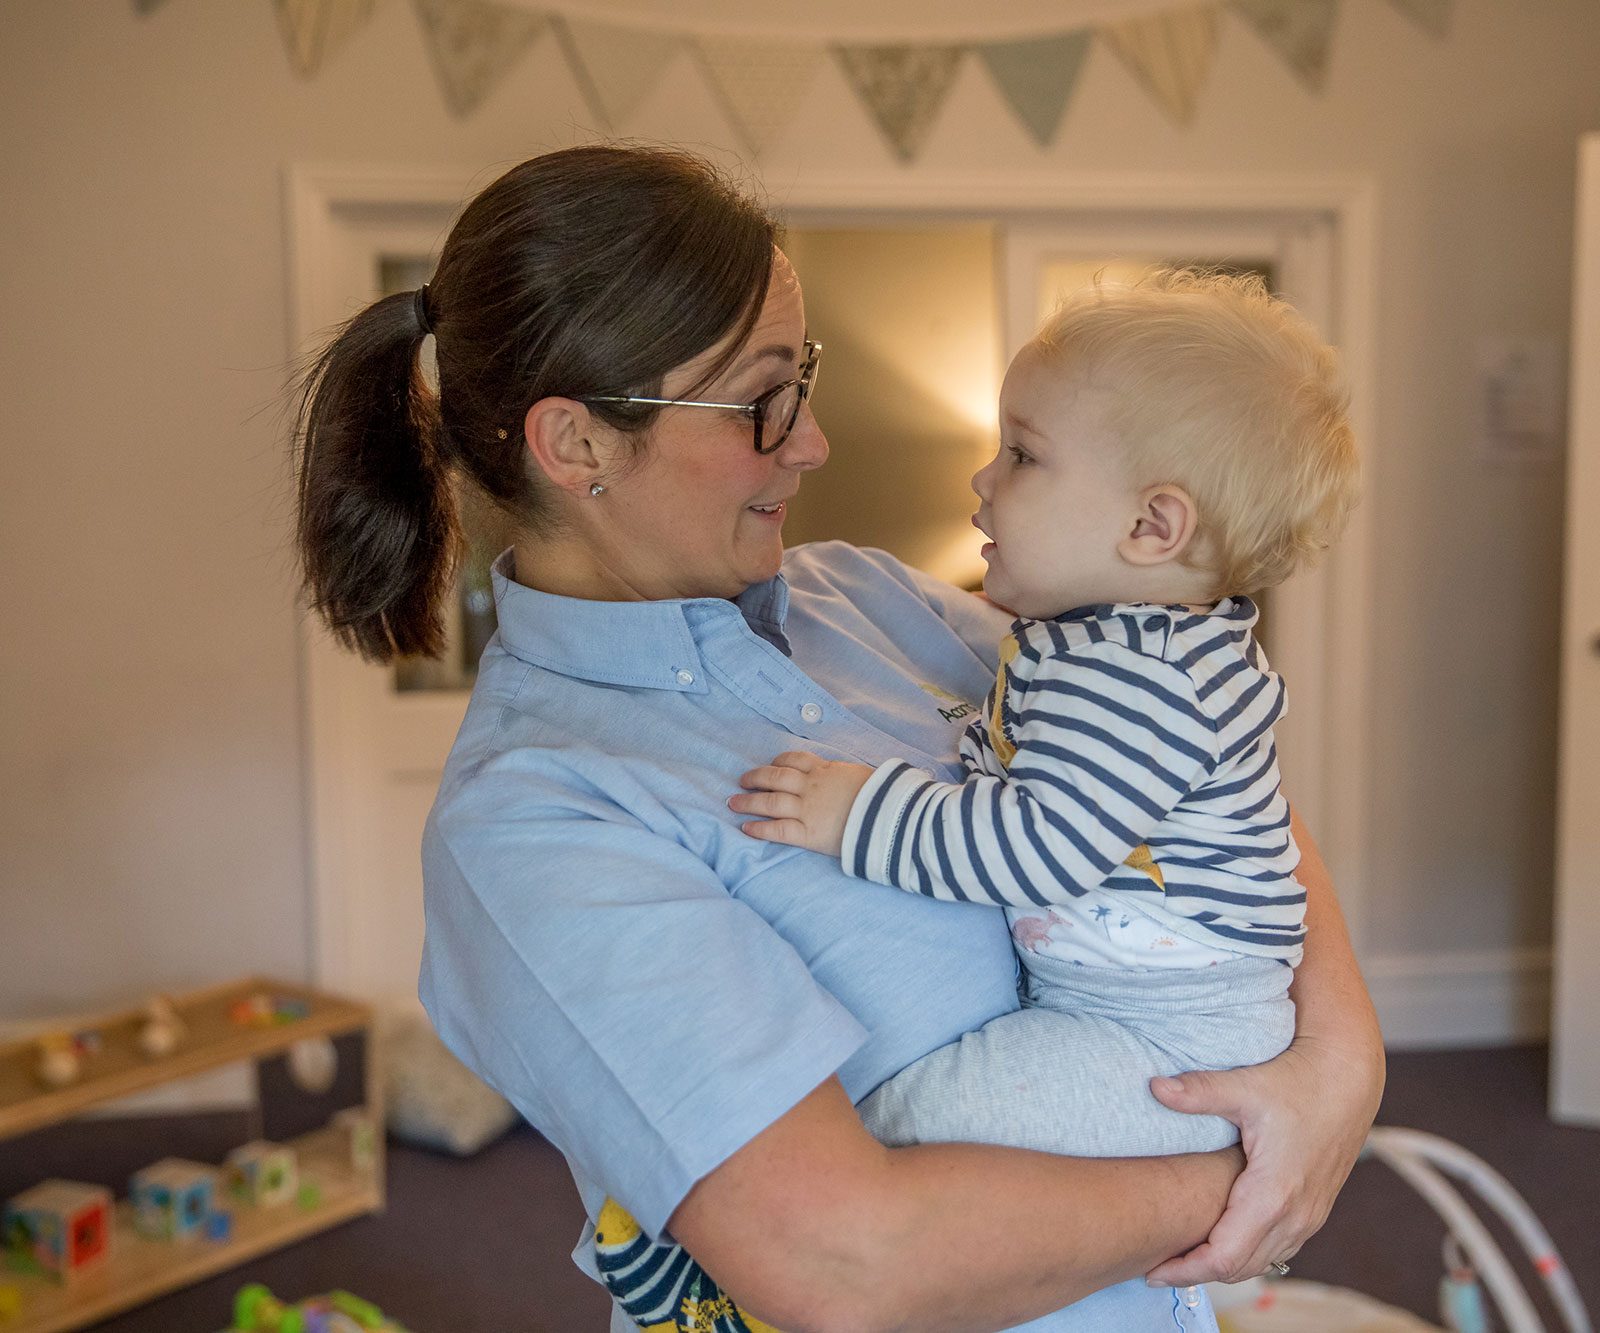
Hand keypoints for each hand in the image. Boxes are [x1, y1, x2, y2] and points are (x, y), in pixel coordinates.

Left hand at [729, 752, 874, 856]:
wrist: (891, 815)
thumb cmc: (883, 795)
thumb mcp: (862, 775)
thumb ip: (845, 776)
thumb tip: (844, 777)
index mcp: (826, 770)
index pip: (795, 760)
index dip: (778, 763)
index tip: (770, 766)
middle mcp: (812, 787)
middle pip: (775, 778)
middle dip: (755, 778)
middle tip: (741, 781)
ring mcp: (809, 809)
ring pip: (771, 802)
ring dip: (749, 802)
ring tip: (733, 802)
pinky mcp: (809, 833)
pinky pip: (779, 830)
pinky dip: (760, 829)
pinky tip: (746, 828)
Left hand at [1143, 1031, 1382, 1285]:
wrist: (1348, 1078)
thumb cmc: (1298, 1081)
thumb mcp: (1245, 1086)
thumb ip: (1198, 1092)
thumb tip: (1153, 1086)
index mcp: (1273, 1194)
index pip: (1223, 1257)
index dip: (1185, 1270)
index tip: (1152, 1273)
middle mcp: (1295, 1216)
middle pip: (1239, 1269)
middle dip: (1197, 1273)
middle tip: (1155, 1267)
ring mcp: (1309, 1217)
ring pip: (1260, 1263)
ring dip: (1222, 1266)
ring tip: (1181, 1257)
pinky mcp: (1315, 1210)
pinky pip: (1278, 1249)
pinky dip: (1247, 1255)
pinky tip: (1221, 1240)